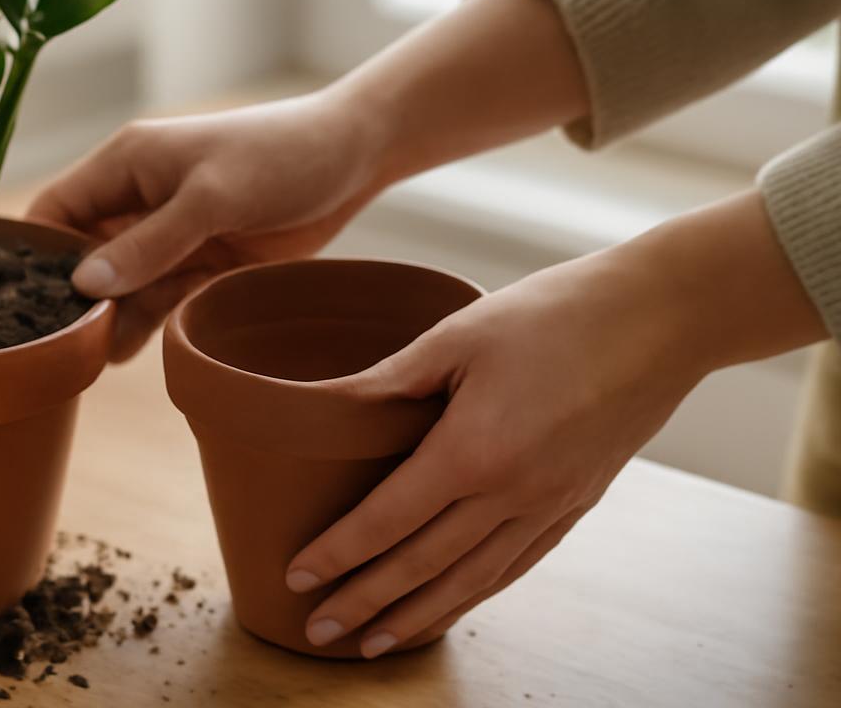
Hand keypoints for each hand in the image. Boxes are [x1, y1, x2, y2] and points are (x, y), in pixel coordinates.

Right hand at [30, 0, 590, 362]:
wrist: (357, 158)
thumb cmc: (281, 155)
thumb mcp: (212, 198)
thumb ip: (150, 243)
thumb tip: (86, 284)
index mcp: (125, 164)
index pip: (54, 210)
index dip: (35, 255)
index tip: (28, 305)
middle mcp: (138, 198)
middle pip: (83, 255)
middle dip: (76, 297)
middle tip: (68, 347)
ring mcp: (171, 231)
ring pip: (122, 283)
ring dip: (114, 316)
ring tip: (97, 360)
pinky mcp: (203, 259)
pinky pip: (162, 295)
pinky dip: (150, 321)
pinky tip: (132, 351)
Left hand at [284, 191, 825, 656]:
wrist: (661, 320)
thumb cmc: (553, 314)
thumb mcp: (458, 334)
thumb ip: (390, 381)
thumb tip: (324, 405)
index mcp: (475, 451)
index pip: (389, 520)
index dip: (339, 553)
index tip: (297, 576)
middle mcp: (513, 494)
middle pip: (423, 566)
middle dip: (365, 603)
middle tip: (316, 630)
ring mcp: (549, 507)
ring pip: (470, 581)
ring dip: (416, 616)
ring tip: (371, 643)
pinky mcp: (575, 506)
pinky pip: (514, 567)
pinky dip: (472, 595)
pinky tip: (447, 607)